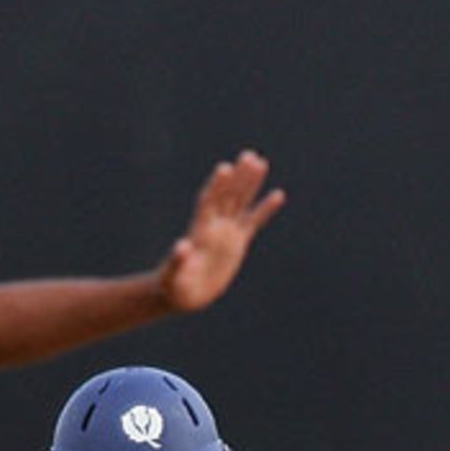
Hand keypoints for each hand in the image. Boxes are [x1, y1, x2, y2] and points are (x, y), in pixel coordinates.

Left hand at [157, 151, 286, 312]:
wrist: (182, 294)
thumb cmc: (172, 286)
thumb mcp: (172, 275)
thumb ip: (177, 260)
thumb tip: (182, 246)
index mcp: (198, 231)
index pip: (208, 203)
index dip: (216, 187)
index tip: (225, 169)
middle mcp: (213, 226)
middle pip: (227, 197)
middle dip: (237, 178)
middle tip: (249, 156)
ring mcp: (226, 232)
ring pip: (240, 203)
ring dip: (250, 184)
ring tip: (260, 162)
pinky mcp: (237, 243)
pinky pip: (253, 222)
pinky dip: (265, 209)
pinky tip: (278, 195)